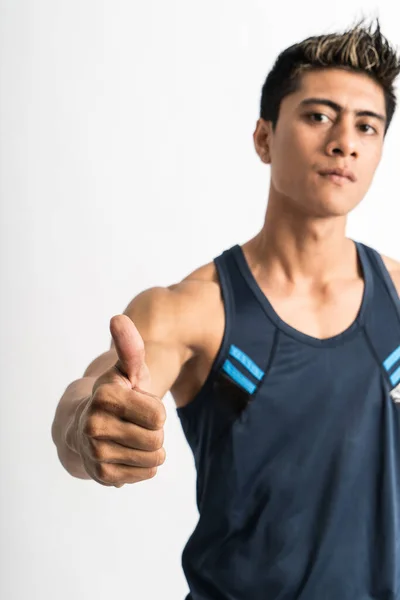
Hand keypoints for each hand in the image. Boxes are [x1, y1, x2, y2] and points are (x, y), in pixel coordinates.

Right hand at [70, 315, 166, 486]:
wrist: (86, 427)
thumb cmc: (118, 394)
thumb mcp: (128, 369)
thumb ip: (129, 347)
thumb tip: (118, 318)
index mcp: (104, 395)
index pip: (159, 416)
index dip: (155, 410)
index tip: (137, 404)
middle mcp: (94, 424)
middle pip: (157, 439)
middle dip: (154, 430)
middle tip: (136, 423)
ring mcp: (95, 452)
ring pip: (154, 458)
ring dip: (151, 448)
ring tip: (132, 437)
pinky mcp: (102, 476)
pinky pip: (146, 473)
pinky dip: (144, 464)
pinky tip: (127, 453)